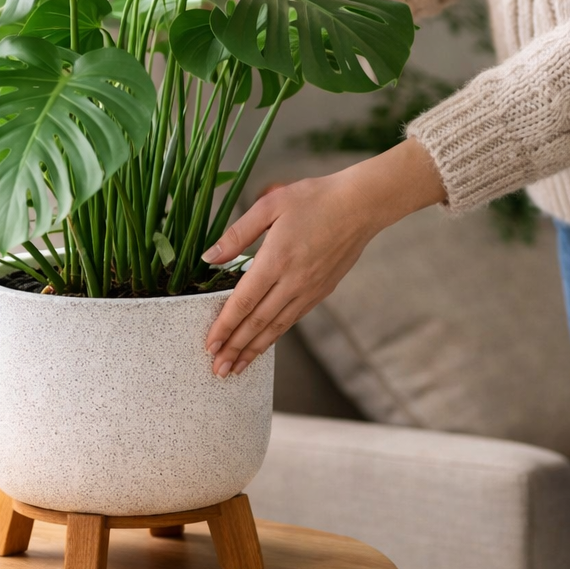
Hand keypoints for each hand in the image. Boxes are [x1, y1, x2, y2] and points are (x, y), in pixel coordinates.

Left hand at [203, 140, 445, 375]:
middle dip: (235, 349)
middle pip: (258, 323)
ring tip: (236, 369)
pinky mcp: (320, 292)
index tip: (209, 345)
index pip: (243, 302)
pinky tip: (262, 345)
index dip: (225, 326)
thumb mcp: (269, 205)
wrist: (361, 205)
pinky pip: (292, 320)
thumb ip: (236, 234)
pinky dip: (274, 337)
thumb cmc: (313, 198)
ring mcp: (309, 290)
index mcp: (276, 260)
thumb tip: (208, 258)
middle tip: (218, 369)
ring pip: (276, 327)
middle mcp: (293, 281)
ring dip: (253, 350)